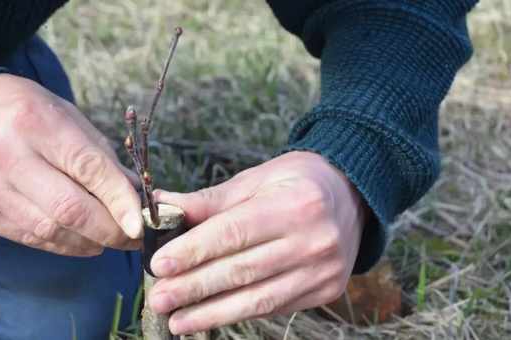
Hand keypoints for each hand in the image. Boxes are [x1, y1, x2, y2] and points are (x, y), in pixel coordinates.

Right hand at [0, 74, 142, 255]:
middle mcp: (4, 154)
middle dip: (109, 230)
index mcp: (35, 122)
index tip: (142, 226)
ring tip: (110, 239)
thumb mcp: (73, 121)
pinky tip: (82, 241)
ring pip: (49, 230)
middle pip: (68, 208)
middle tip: (133, 238)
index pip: (88, 169)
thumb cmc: (34, 114)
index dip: (120, 201)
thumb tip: (138, 201)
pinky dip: (63, 244)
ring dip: (89, 241)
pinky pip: (29, 238)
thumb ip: (104, 161)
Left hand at [148, 151, 366, 333]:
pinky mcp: (326, 290)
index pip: (235, 232)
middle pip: (243, 270)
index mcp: (296, 203)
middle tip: (159, 298)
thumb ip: (211, 200)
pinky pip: (275, 306)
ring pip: (259, 298)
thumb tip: (162, 207)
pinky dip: (240, 313)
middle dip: (195, 287)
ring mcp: (324, 269)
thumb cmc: (298, 182)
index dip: (195, 251)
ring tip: (177, 320)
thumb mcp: (258, 179)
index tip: (160, 264)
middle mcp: (314, 239)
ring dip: (213, 312)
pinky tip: (211, 316)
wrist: (352, 196)